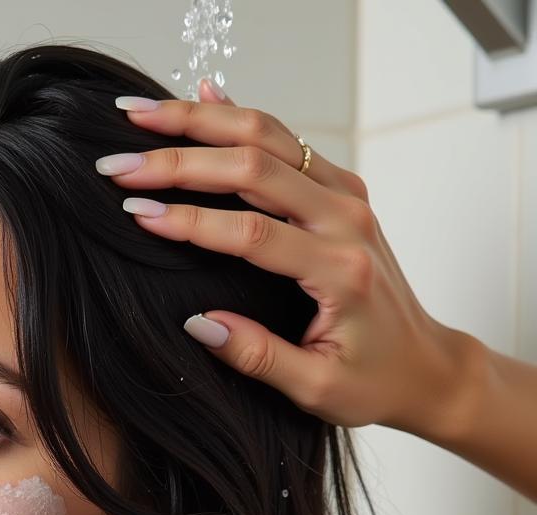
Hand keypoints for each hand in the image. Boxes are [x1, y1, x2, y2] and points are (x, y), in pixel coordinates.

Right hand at [101, 78, 470, 436]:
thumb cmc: (374, 381)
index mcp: (340, 270)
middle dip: (177, 160)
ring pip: (267, 137)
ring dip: (200, 123)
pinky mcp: (341, 191)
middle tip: (118, 162)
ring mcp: (347, 197)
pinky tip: (201, 96)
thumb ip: (257, 356)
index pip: (250, 233)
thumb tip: (198, 324)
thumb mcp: (316, 388)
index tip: (135, 213)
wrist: (425, 365)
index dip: (187, 220)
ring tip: (141, 116)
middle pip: (253, 167)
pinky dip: (238, 117)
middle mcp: (347, 220)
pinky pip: (286, 140)